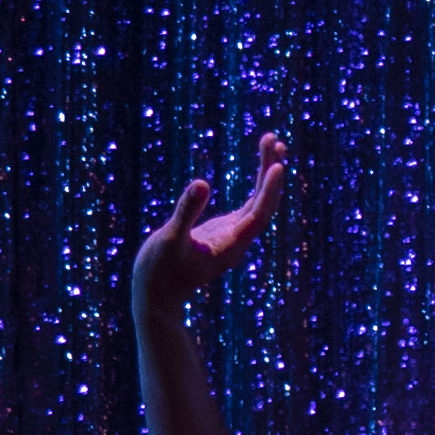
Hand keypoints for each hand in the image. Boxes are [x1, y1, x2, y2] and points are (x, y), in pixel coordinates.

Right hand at [130, 133, 291, 308]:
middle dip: (269, 170)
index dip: (269, 190)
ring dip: (266, 173)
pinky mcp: (223, 232)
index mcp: (231, 245)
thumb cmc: (159, 272)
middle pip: (263, 203)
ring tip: (272, 142)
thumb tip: (201, 184)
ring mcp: (233, 236)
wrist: (157, 296)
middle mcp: (238, 240)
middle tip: (273, 138)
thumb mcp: (170, 240)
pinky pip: (248, 206)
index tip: (278, 165)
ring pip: (258, 202)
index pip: (258, 214)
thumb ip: (186, 212)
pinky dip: (256, 186)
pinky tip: (264, 168)